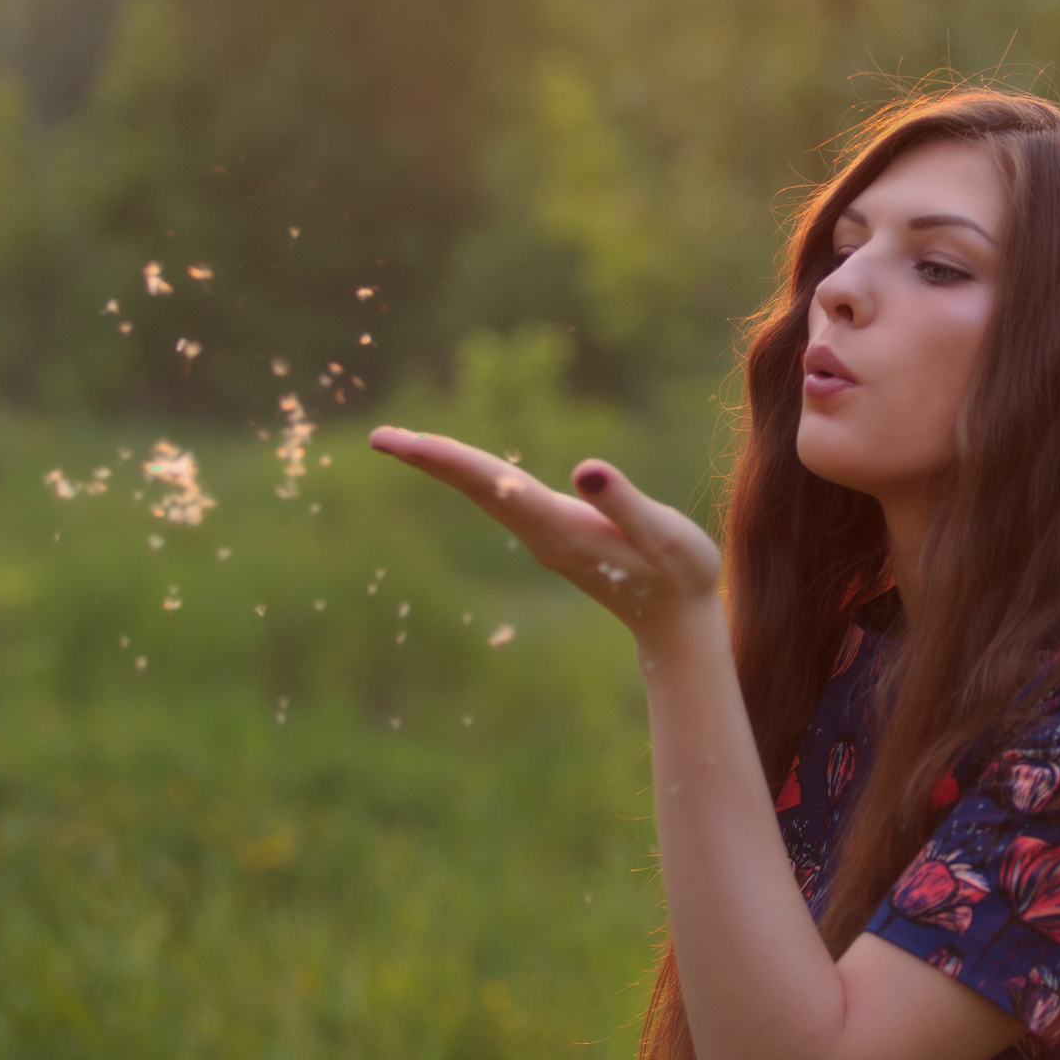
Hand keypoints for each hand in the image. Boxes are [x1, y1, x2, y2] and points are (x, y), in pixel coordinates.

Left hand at [367, 427, 722, 633]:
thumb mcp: (664, 534)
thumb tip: (585, 468)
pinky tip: (462, 467)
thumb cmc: (680, 573)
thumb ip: (624, 502)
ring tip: (408, 443)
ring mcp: (544, 538)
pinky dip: (473, 476)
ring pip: (484, 494)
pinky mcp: (553, 537)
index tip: (403, 441)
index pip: (493, 484)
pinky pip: (500, 499)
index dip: (448, 459)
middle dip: (429, 459)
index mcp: (561, 528)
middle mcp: (542, 534)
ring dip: (446, 467)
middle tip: (379, 436)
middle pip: (475, 489)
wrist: (677, 622)